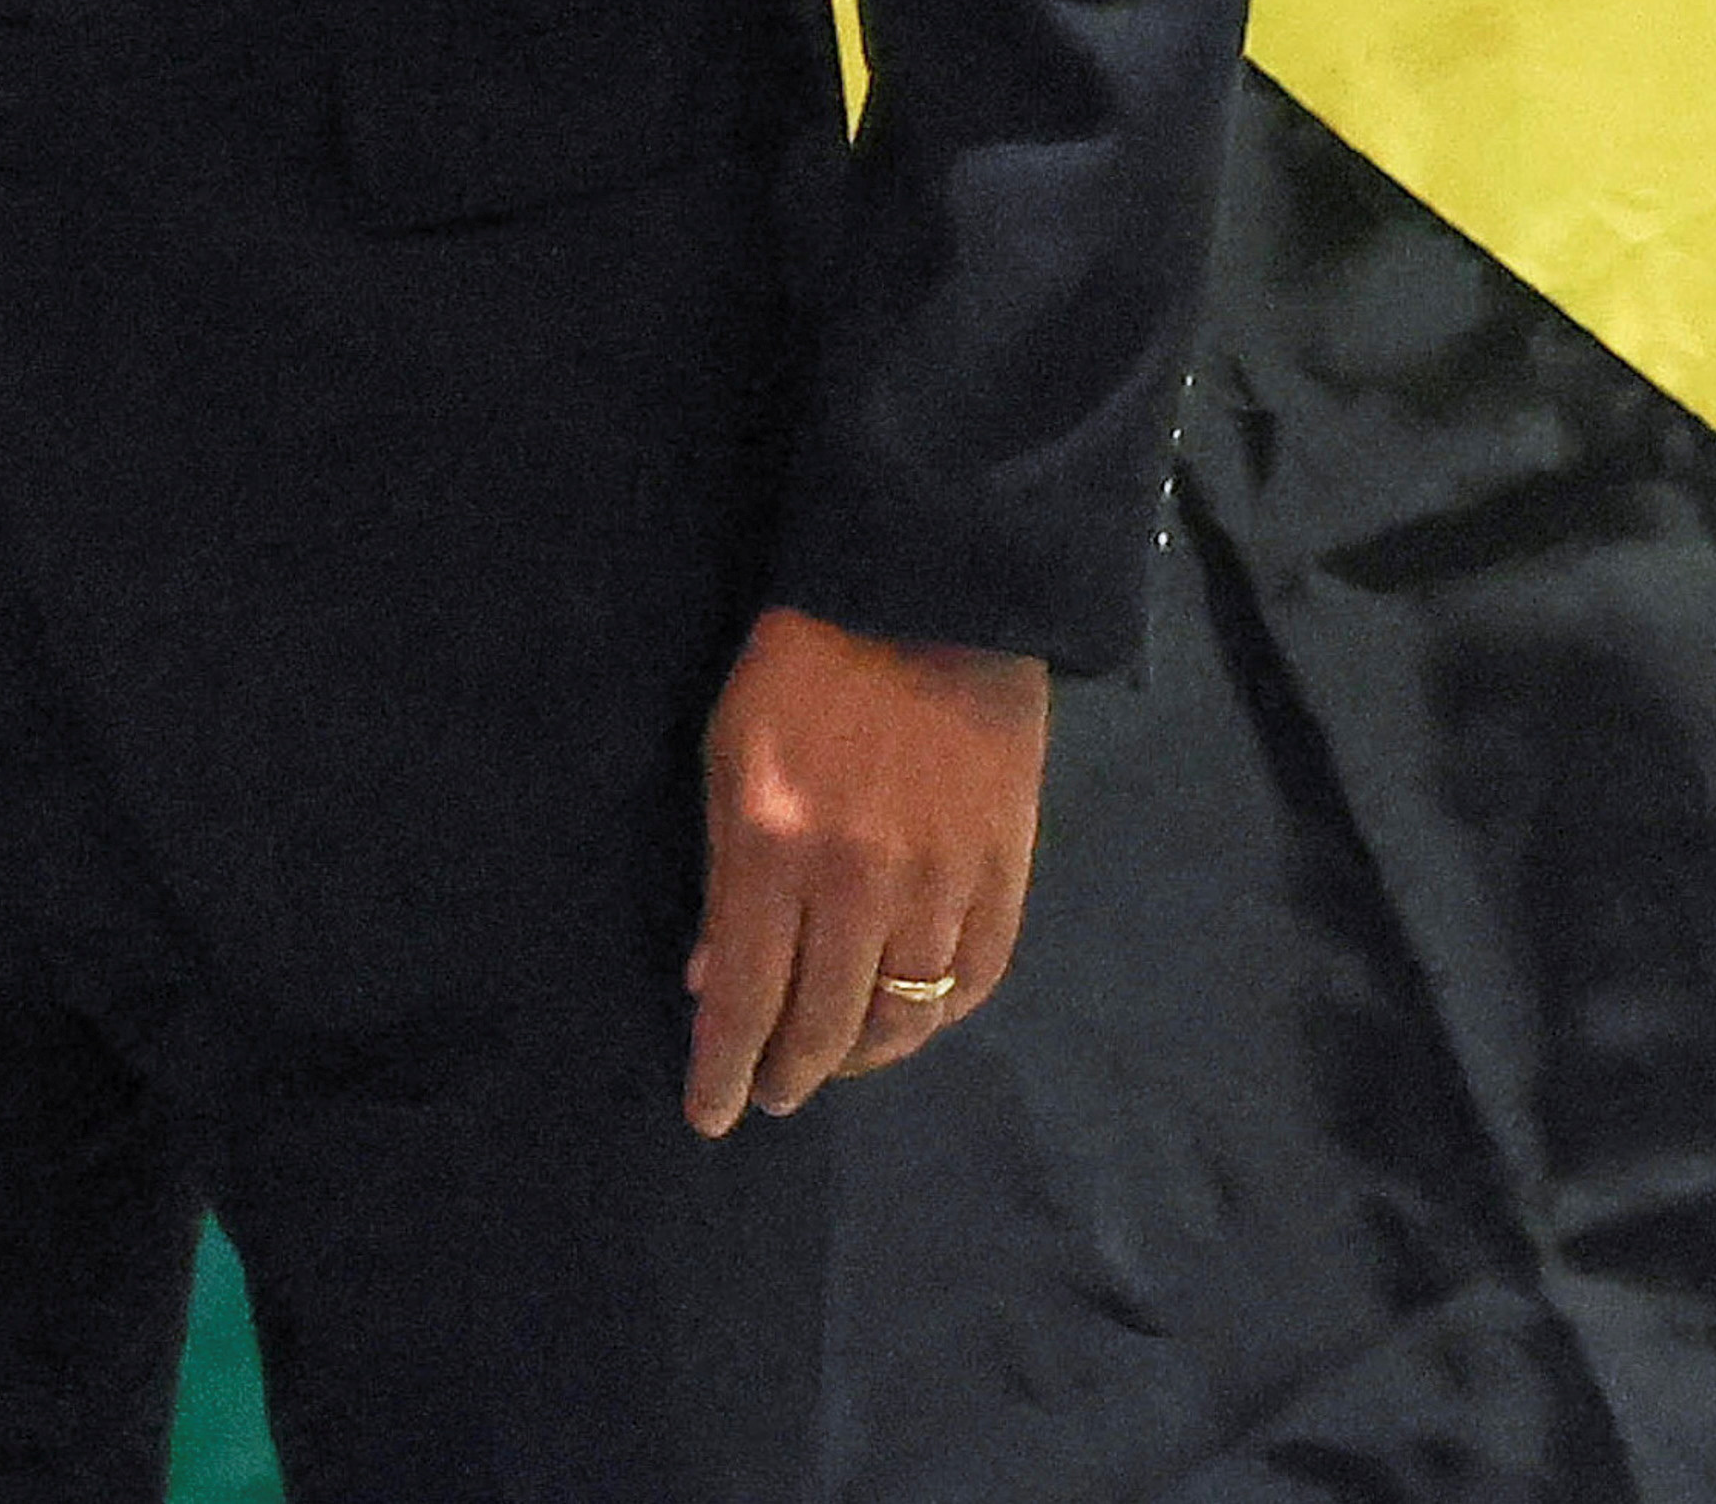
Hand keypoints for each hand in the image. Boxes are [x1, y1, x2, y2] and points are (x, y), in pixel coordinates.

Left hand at [680, 602, 1046, 1135]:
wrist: (925, 599)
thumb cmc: (797, 672)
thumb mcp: (726, 758)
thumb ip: (722, 879)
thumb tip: (714, 980)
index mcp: (772, 850)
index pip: (745, 1001)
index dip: (724, 1071)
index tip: (709, 1117)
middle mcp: (858, 884)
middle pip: (824, 1024)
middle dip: (789, 1076)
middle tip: (770, 1098)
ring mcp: (941, 883)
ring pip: (903, 1016)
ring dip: (861, 1058)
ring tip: (831, 1068)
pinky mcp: (1006, 872)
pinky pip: (974, 979)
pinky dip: (937, 1018)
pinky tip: (907, 1025)